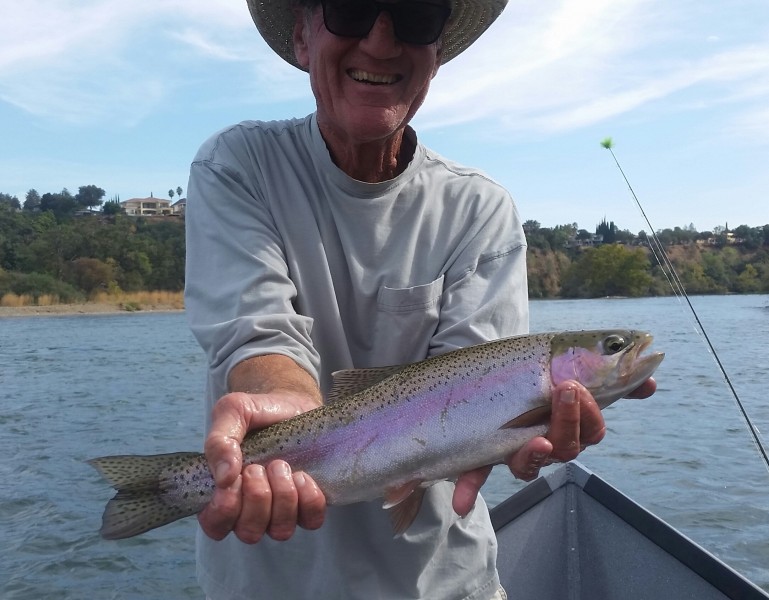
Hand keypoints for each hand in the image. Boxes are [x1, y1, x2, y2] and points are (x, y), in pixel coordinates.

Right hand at [198, 391, 326, 543]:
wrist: (293, 403)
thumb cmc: (258, 411)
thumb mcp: (232, 412)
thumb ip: (219, 442)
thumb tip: (224, 478)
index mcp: (224, 494)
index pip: (216, 526)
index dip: (225, 509)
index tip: (236, 477)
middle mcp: (251, 509)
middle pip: (249, 531)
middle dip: (257, 497)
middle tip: (260, 466)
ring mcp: (281, 510)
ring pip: (280, 530)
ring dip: (282, 497)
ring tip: (282, 465)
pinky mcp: (309, 505)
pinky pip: (311, 521)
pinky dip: (308, 500)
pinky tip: (303, 476)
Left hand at [451, 378, 655, 515]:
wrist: (495, 370)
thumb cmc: (538, 374)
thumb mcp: (570, 367)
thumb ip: (608, 376)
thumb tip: (651, 383)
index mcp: (569, 427)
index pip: (590, 431)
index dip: (588, 415)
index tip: (575, 385)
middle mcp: (544, 444)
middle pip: (565, 448)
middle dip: (566, 421)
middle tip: (563, 389)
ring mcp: (513, 450)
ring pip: (528, 464)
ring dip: (533, 455)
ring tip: (535, 440)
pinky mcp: (480, 452)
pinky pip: (474, 475)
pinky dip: (469, 489)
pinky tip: (461, 504)